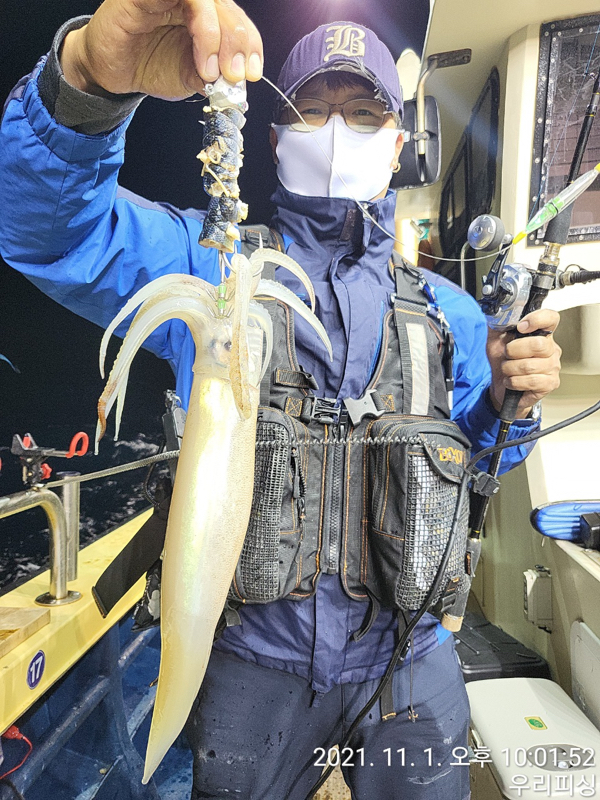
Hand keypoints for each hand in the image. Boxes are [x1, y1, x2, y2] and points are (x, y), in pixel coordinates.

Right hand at [60, 0, 262, 99]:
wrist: (111, 71)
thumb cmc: (149, 66)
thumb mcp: (189, 78)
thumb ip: (213, 77)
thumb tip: (236, 83)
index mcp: (208, 18)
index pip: (239, 22)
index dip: (252, 46)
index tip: (251, 74)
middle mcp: (193, 2)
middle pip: (229, 10)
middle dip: (239, 44)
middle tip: (235, 75)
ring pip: (211, 1)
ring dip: (221, 37)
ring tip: (214, 72)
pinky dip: (203, 25)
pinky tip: (202, 56)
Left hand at [486, 309, 561, 417]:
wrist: (501, 386)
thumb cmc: (503, 362)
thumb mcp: (496, 341)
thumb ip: (498, 325)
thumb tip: (496, 313)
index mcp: (541, 334)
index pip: (550, 318)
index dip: (537, 319)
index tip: (521, 326)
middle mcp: (551, 349)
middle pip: (537, 344)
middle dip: (513, 351)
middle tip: (507, 355)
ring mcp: (553, 367)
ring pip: (529, 365)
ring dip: (510, 369)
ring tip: (507, 370)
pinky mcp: (550, 383)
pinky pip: (530, 381)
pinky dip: (514, 382)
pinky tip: (511, 380)